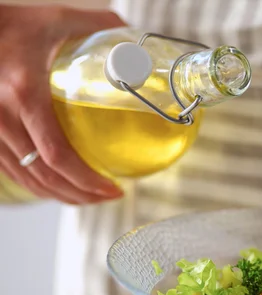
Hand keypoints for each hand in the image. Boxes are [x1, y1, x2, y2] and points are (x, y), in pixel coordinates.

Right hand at [0, 4, 124, 203]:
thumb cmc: (13, 23)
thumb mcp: (57, 20)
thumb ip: (100, 27)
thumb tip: (137, 46)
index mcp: (25, 94)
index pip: (58, 155)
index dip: (86, 181)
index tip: (114, 189)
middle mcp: (2, 117)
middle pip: (44, 175)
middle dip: (80, 195)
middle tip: (108, 197)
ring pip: (27, 178)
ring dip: (60, 195)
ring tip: (89, 196)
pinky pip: (12, 169)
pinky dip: (37, 184)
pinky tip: (59, 186)